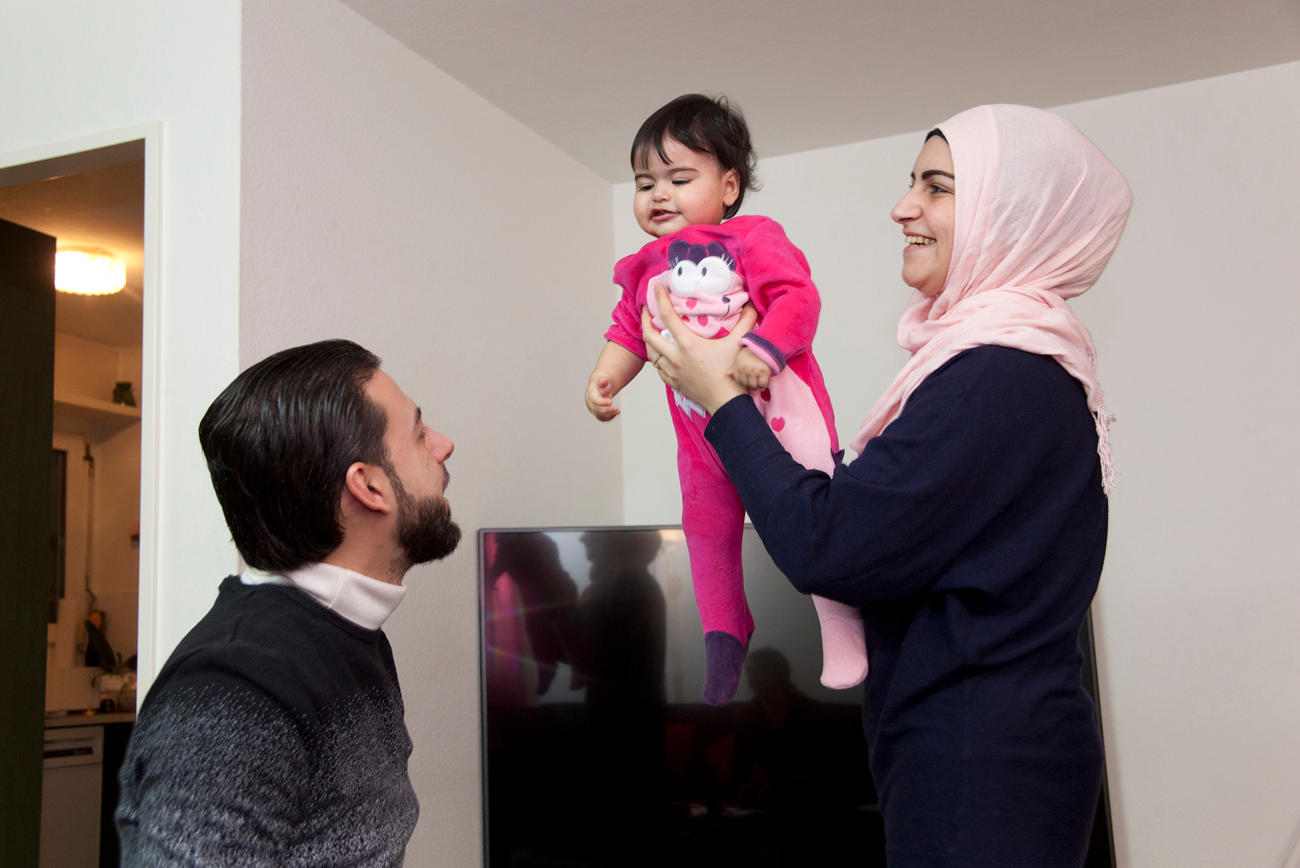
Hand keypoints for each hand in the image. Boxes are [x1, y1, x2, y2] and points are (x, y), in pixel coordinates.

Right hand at [585, 374, 620, 420]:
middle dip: (607, 410)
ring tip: (618, 410)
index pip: (594, 400)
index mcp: (590, 394)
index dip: (602, 402)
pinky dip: (610, 417)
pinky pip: (602, 418)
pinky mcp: (597, 413)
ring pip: (599, 415)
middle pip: (597, 409)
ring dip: (609, 414)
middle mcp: (590, 403)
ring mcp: (593, 409)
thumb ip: (603, 381)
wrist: (599, 387)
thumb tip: (604, 380)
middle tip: (616, 408)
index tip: (610, 402)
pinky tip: (616, 413)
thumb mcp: (602, 380)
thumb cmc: (601, 383)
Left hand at [642, 286, 756, 414]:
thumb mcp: (739, 345)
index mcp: (688, 344)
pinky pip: (658, 368)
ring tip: (652, 330)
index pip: (667, 316)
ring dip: (648, 340)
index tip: (655, 287)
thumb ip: (746, 322)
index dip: (659, 299)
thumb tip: (751, 305)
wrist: (727, 404)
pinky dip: (657, 358)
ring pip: (651, 353)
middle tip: (646, 310)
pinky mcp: (674, 383)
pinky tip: (661, 354)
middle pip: (649, 335)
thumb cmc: (732, 375)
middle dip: (644, 320)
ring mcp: (672, 372)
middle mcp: (675, 357)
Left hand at [732, 346, 770, 389]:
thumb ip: (733, 367)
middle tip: (754, 384)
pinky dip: (763, 385)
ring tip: (758, 384)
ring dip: (756, 387)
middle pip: (746, 385)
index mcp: (739, 366)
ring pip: (754, 386)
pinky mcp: (764, 371)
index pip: (739, 381)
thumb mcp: (740, 358)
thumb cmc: (749, 353)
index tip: (747, 381)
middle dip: (750, 386)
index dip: (743, 383)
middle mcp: (746, 369)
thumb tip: (726, 374)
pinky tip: (763, 382)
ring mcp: (755, 370)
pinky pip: (762, 384)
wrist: (763, 345)